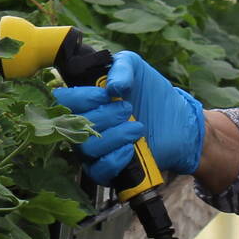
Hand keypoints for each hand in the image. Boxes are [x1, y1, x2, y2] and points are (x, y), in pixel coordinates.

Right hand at [51, 51, 205, 184]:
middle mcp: (82, 125)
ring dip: (114, 136)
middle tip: (128, 108)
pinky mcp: (107, 169)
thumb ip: (122, 67)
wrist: (177, 121)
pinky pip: (98, 170)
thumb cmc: (151, 92)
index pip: (61, 101)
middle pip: (75, 126)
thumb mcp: (136, 68)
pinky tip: (130, 148)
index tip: (105, 95)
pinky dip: (115, 159)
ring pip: (87, 149)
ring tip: (136, 127)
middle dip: (105, 116)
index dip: (80, 99)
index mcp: (83, 101)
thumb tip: (111, 87)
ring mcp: (93, 149)